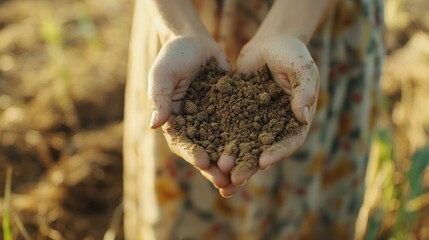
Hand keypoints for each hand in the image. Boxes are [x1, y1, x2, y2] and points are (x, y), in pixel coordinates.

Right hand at [148, 36, 233, 189]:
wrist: (194, 41)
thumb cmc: (173, 56)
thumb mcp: (162, 74)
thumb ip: (160, 98)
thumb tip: (155, 125)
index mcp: (175, 123)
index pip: (182, 143)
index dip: (192, 154)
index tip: (204, 162)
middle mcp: (194, 127)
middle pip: (204, 152)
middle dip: (214, 168)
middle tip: (226, 181)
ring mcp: (212, 121)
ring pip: (223, 146)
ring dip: (232, 161)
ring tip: (243, 176)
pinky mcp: (229, 113)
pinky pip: (239, 128)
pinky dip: (247, 141)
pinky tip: (259, 150)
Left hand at [221, 34, 318, 194]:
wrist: (270, 41)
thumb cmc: (292, 53)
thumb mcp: (301, 67)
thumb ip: (304, 89)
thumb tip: (303, 115)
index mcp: (296, 120)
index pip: (290, 142)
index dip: (277, 153)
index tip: (263, 162)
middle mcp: (276, 126)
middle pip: (264, 151)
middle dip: (250, 165)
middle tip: (235, 179)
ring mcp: (256, 121)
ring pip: (244, 145)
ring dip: (232, 159)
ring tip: (218, 173)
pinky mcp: (239, 113)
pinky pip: (228, 129)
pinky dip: (218, 140)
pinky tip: (205, 150)